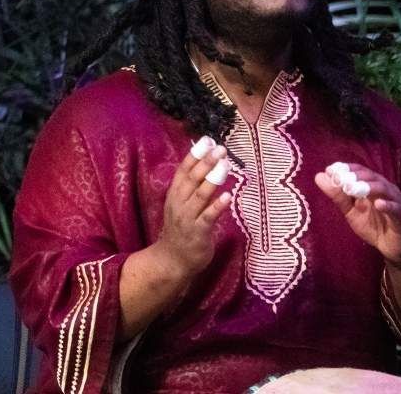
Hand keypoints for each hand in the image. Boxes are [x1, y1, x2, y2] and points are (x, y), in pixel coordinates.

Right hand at [154, 137, 233, 278]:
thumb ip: (192, 189)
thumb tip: (206, 167)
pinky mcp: (198, 232)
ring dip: (213, 179)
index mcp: (175, 194)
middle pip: (192, 179)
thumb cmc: (181, 230)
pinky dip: (217, 206)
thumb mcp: (182, 205)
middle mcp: (179, 203)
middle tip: (220, 148)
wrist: (173, 260)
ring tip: (225, 165)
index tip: (206, 140)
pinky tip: (228, 197)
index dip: (194, 155)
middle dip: (206, 162)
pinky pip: (208, 217)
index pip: (183, 170)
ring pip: (200, 195)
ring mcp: (187, 218)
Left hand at [315, 162, 400, 270]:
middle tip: (340, 178)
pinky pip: (396, 208)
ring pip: (384, 189)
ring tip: (353, 188)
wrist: (391, 247)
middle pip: (371, 177)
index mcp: (372, 186)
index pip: (359, 171)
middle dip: (355, 176)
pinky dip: (388, 205)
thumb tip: (319, 176)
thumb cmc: (373, 225)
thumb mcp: (351, 211)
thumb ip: (337, 196)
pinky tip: (378, 204)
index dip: (346, 168)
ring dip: (369, 187)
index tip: (331, 169)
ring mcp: (395, 202)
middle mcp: (384, 190)